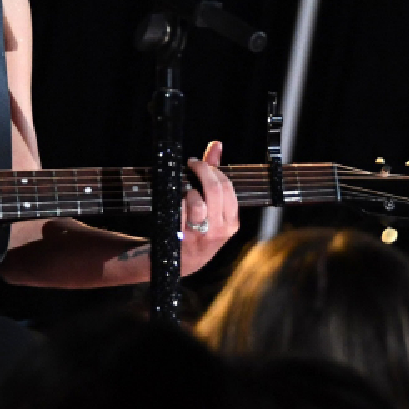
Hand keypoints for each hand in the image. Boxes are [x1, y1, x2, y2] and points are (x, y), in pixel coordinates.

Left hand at [180, 140, 239, 272]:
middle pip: (214, 190)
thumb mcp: (214, 208)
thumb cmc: (199, 230)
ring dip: (188, 191)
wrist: (181, 263)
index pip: (228, 188)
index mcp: (232, 223)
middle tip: (191, 164)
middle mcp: (220, 230)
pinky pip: (179, 212)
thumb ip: (215, 174)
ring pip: (197, 202)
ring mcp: (201, 236)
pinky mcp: (183, 239)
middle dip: (201, 171)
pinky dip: (177, 203)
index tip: (201, 164)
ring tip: (185, 191)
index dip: (213, 171)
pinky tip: (177, 204)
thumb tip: (216, 145)